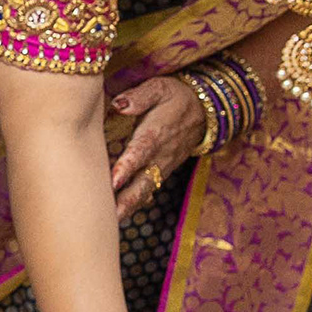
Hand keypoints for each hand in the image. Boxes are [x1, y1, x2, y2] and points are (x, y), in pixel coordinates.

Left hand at [104, 76, 211, 214]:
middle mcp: (159, 155)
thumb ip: (140, 96)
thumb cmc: (175, 97)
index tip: (113, 180)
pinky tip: (117, 217)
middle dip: (126, 199)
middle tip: (107, 215)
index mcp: (156, 133)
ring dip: (128, 207)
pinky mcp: (160, 173)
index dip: (127, 167)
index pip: (140, 152)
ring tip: (108, 223)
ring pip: (144, 192)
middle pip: (142, 182)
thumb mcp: (161, 88)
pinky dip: (134, 206)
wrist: (204, 112)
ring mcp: (161, 167)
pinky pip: (147, 192)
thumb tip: (120, 103)